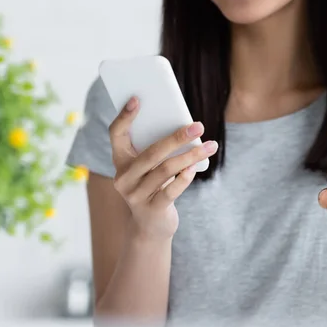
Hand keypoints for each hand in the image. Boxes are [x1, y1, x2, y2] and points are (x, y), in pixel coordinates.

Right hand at [108, 96, 217, 239]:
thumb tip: (186, 128)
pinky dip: (185, 177)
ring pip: (165, 170)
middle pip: (151, 152)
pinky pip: (171, 190)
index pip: (116, 134)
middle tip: (198, 126)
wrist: (150, 227)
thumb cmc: (154, 187)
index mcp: (120, 161)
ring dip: (191, 156)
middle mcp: (123, 178)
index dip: (124, 117)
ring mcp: (135, 195)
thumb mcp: (150, 168)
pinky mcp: (151, 209)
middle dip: (177, 137)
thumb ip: (159, 150)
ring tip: (210, 146)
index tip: (137, 99)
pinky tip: (197, 166)